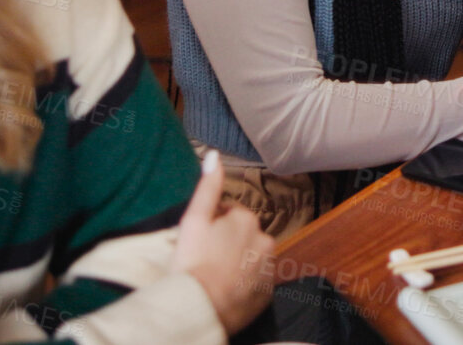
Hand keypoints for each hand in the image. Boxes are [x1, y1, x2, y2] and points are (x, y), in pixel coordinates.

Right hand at [173, 155, 276, 332]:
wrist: (202, 305)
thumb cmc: (194, 260)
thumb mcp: (194, 219)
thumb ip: (207, 187)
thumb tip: (214, 155)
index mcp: (246, 219)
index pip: (229, 215)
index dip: (212, 226)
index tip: (199, 240)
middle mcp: (265, 240)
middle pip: (243, 236)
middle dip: (228, 242)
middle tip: (206, 259)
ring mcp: (268, 268)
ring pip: (251, 258)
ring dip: (238, 262)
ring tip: (215, 276)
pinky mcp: (267, 292)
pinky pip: (255, 282)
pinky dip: (245, 283)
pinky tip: (227, 289)